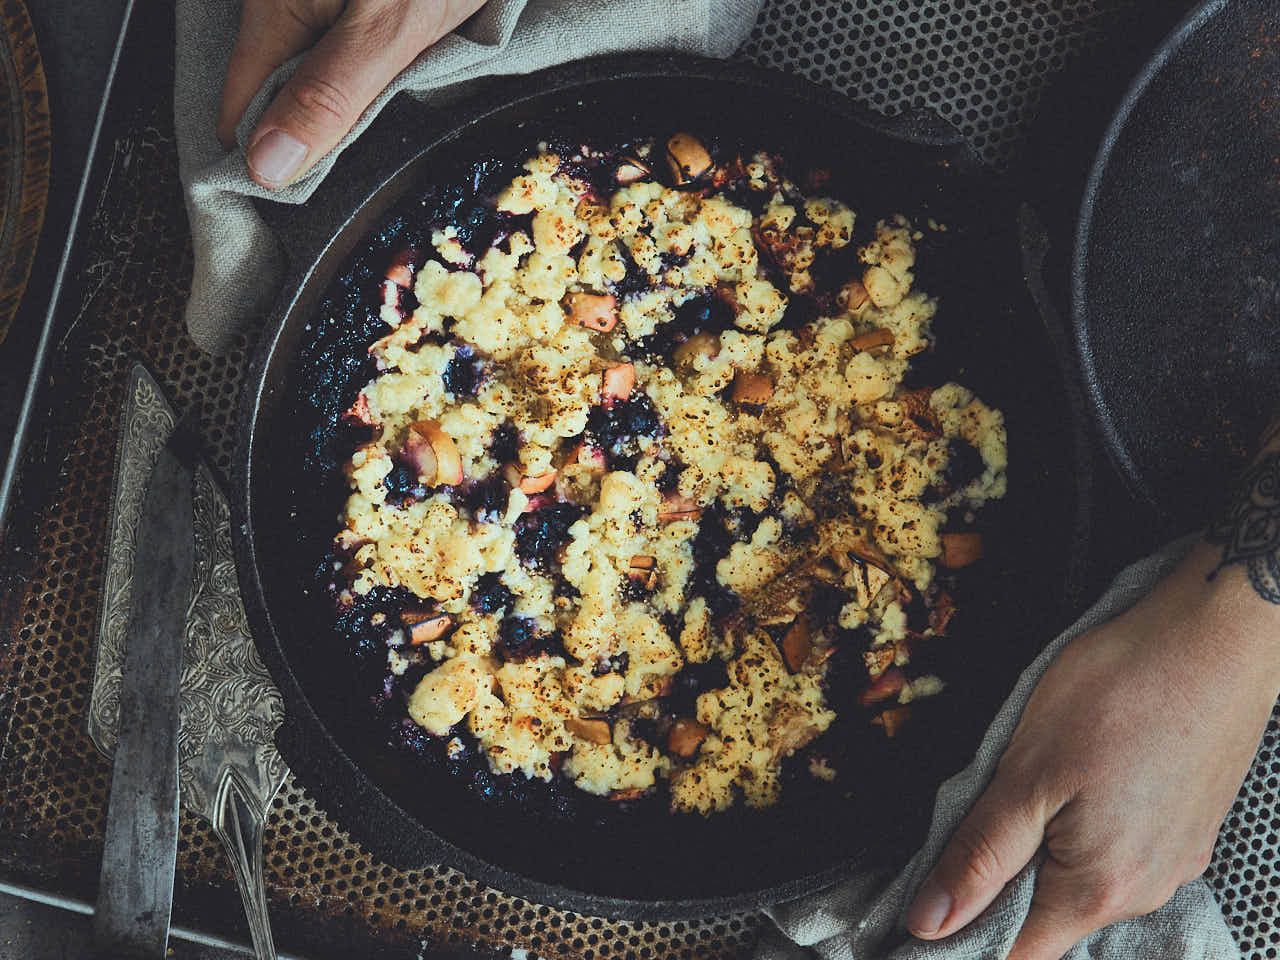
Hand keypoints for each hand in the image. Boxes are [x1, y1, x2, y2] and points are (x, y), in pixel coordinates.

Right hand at [218, 0, 485, 188]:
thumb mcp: (392, 26)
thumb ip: (331, 94)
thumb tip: (268, 164)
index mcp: (277, 5)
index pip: (239, 111)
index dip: (266, 162)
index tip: (301, 208)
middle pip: (274, 92)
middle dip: (312, 134)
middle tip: (362, 164)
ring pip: (308, 70)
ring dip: (344, 103)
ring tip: (391, 110)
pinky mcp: (350, 3)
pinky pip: (339, 46)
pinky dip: (366, 69)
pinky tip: (401, 70)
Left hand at [905, 540, 1279, 958]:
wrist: (1216, 636)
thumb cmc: (1120, 693)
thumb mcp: (1026, 774)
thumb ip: (980, 856)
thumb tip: (929, 922)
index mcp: (1100, 889)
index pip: (1017, 955)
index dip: (964, 939)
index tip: (926, 911)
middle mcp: (1146, 889)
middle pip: (1049, 918)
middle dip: (1001, 884)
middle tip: (971, 819)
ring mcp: (1173, 857)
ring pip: (1084, 880)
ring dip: (1042, 849)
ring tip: (1027, 784)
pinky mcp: (1184, 823)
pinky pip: (1119, 850)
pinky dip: (1081, 828)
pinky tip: (1071, 778)